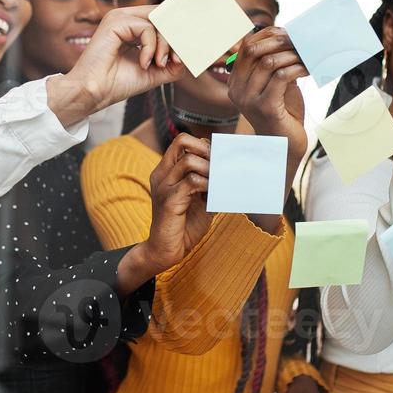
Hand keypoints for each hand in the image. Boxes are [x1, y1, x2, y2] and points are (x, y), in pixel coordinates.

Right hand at [50, 7, 181, 125]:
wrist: (93, 93)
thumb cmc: (116, 83)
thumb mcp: (154, 72)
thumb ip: (173, 62)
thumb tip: (192, 54)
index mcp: (133, 26)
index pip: (164, 18)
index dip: (178, 31)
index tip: (188, 50)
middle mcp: (126, 17)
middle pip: (164, 16)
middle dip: (176, 37)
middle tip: (178, 59)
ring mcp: (120, 17)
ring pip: (158, 21)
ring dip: (165, 45)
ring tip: (159, 64)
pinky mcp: (115, 22)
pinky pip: (147, 28)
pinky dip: (151, 47)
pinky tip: (144, 63)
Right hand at [134, 133, 213, 273]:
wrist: (166, 251)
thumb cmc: (184, 226)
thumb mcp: (199, 199)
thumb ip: (208, 183)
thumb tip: (231, 171)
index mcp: (166, 171)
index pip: (183, 141)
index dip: (205, 146)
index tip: (219, 160)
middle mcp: (162, 174)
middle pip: (182, 141)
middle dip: (207, 149)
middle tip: (220, 165)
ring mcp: (164, 186)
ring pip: (190, 161)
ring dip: (210, 169)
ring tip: (220, 181)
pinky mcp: (169, 200)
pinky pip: (192, 182)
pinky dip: (209, 185)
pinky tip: (216, 194)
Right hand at [226, 28, 308, 157]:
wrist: (285, 145)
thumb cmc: (283, 112)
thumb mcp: (275, 83)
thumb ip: (275, 62)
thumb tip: (286, 34)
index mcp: (235, 81)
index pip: (247, 46)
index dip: (268, 35)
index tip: (290, 33)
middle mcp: (236, 90)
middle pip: (255, 50)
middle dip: (281, 41)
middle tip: (301, 42)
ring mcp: (248, 99)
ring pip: (269, 62)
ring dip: (292, 55)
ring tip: (307, 56)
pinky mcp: (265, 108)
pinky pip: (281, 77)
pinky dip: (297, 68)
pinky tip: (308, 69)